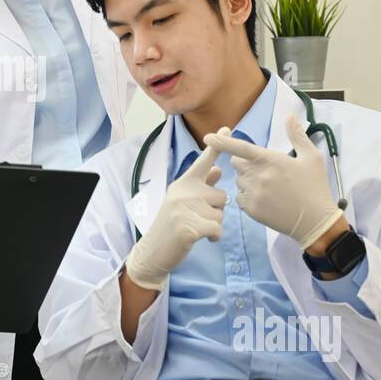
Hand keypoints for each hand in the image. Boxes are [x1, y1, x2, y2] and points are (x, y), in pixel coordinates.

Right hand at [125, 142, 226, 290]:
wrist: (153, 250)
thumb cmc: (170, 225)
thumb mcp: (182, 200)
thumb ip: (202, 185)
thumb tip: (219, 170)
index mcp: (183, 183)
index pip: (203, 162)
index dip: (217, 147)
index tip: (227, 128)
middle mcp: (184, 192)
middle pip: (221, 196)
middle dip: (216, 210)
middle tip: (196, 218)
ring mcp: (185, 209)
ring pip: (221, 214)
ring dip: (214, 224)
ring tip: (196, 228)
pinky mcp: (190, 227)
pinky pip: (218, 229)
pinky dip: (215, 237)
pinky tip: (203, 239)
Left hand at [202, 114, 342, 248]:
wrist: (315, 221)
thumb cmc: (315, 187)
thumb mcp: (312, 157)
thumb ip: (297, 135)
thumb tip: (289, 116)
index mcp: (270, 160)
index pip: (241, 148)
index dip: (222, 142)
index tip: (207, 138)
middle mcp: (258, 176)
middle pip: (236, 164)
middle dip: (245, 164)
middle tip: (263, 169)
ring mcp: (253, 193)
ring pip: (239, 181)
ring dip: (248, 181)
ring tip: (269, 187)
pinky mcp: (252, 209)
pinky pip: (240, 198)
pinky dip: (248, 197)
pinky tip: (265, 199)